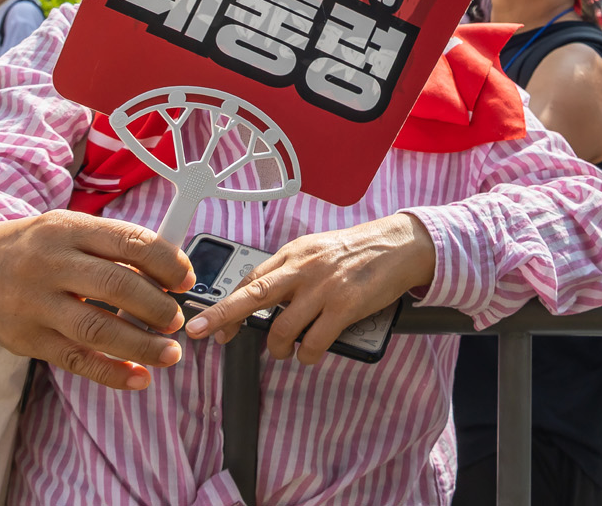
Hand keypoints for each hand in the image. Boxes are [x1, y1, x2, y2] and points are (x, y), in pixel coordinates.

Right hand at [0, 211, 194, 390]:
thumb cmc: (33, 248)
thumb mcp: (67, 228)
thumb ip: (112, 245)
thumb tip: (171, 269)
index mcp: (68, 229)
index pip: (129, 243)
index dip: (166, 262)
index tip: (186, 280)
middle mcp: (51, 264)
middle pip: (116, 287)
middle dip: (156, 306)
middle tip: (177, 319)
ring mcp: (36, 304)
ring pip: (97, 329)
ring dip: (141, 345)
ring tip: (170, 353)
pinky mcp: (27, 339)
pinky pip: (75, 360)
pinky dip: (111, 373)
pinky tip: (139, 378)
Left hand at [184, 213, 435, 363]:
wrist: (401, 245)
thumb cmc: (359, 250)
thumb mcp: (318, 250)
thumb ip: (293, 271)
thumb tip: (266, 299)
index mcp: (295, 252)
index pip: (251, 278)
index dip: (227, 303)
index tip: (210, 322)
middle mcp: (304, 268)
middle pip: (253, 296)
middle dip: (222, 316)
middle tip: (200, 332)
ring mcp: (324, 288)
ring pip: (283, 329)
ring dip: (278, 349)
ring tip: (284, 351)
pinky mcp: (345, 307)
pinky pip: (314, 343)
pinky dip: (307, 355)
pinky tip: (310, 354)